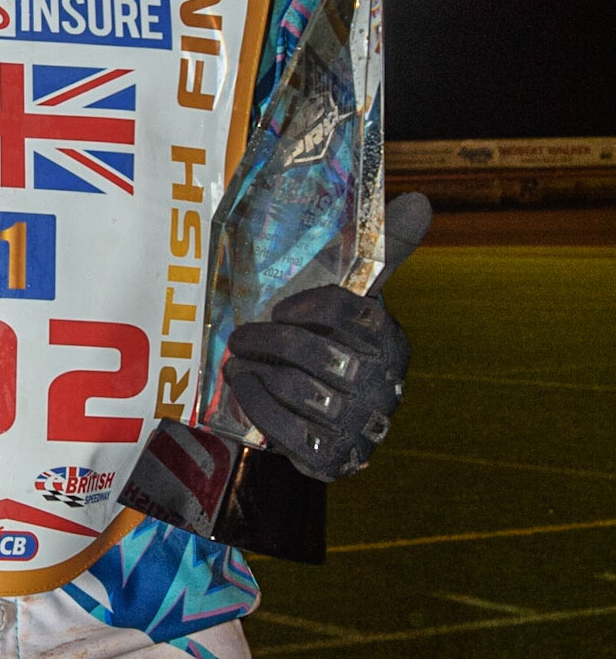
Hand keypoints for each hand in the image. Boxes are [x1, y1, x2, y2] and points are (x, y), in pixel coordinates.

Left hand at [223, 192, 430, 481]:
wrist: (335, 425)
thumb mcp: (357, 304)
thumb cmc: (341, 348)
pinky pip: (288, 430)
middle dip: (269, 342)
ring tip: (237, 359)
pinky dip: (257, 403)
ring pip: (300, 390)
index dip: (307, 307)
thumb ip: (382, 253)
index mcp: (393, 342)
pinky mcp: (336, 460)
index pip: (349, 311)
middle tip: (241, 334)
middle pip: (317, 354)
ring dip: (258, 371)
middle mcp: (384, 386)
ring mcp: (362, 426)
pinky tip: (243, 385)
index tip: (279, 309)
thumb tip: (420, 199)